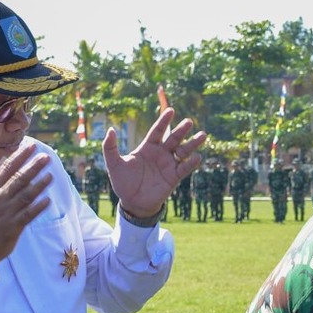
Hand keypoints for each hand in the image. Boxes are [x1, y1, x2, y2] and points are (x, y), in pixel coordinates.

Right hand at [0, 144, 56, 265]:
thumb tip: (1, 161)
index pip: (7, 169)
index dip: (19, 156)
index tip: (31, 146)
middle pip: (18, 180)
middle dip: (32, 167)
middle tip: (46, 157)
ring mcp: (6, 213)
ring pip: (24, 196)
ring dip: (38, 185)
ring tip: (50, 176)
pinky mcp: (13, 226)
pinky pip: (27, 215)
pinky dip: (37, 208)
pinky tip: (48, 201)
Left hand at [101, 92, 207, 218]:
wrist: (133, 202)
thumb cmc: (123, 182)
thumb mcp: (114, 164)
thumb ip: (110, 147)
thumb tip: (110, 130)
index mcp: (147, 147)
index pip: (157, 131)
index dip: (163, 121)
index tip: (171, 110)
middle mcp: (161, 154)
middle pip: (173, 139)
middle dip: (181, 130)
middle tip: (189, 121)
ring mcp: (169, 165)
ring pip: (183, 151)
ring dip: (193, 143)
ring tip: (203, 135)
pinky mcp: (174, 177)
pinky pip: (184, 168)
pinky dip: (191, 163)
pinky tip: (197, 157)